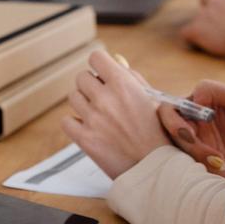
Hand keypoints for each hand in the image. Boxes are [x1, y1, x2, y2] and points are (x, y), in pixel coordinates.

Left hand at [61, 50, 171, 178]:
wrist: (156, 167)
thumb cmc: (158, 130)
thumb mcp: (151, 97)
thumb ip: (131, 76)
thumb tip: (115, 59)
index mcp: (123, 84)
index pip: (96, 57)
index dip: (100, 64)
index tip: (104, 73)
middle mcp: (105, 98)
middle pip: (82, 77)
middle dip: (92, 85)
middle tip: (105, 98)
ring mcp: (93, 119)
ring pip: (73, 97)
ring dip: (84, 103)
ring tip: (100, 115)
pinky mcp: (85, 139)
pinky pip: (66, 121)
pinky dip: (75, 123)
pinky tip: (89, 127)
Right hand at [159, 80, 224, 181]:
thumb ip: (213, 89)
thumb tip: (192, 98)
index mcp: (199, 107)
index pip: (169, 109)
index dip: (173, 122)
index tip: (191, 132)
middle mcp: (194, 127)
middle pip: (172, 134)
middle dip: (192, 146)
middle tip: (214, 154)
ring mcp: (197, 148)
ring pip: (184, 154)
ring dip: (206, 160)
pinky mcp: (203, 167)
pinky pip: (194, 171)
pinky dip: (215, 170)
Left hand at [180, 0, 224, 58]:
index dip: (210, 6)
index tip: (216, 17)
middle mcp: (212, 3)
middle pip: (202, 8)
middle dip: (206, 19)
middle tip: (214, 32)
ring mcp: (203, 16)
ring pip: (195, 23)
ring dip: (201, 31)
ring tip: (211, 43)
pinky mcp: (196, 29)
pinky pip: (185, 33)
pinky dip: (190, 40)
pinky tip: (199, 46)